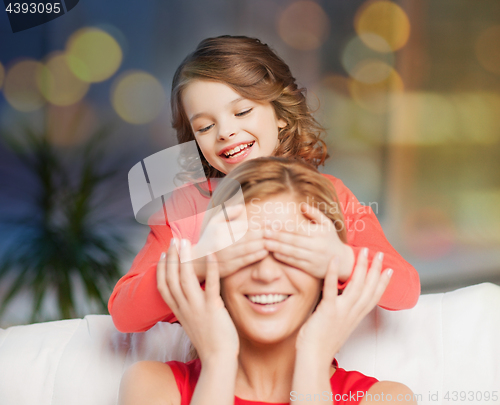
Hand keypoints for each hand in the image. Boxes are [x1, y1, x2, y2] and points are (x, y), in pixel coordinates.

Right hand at [156, 239, 238, 362]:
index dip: (162, 269)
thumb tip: (189, 295)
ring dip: (184, 259)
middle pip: (172, 278)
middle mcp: (184, 308)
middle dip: (171, 258)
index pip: (163, 287)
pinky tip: (212, 254)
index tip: (163, 255)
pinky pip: (210, 285)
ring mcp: (197, 308)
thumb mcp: (192, 322)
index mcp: (178, 311)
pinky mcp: (212, 309)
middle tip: (174, 241)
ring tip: (186, 242)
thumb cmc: (209, 340)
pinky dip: (211, 268)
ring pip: (185, 279)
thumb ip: (189, 307)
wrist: (218, 359)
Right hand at [192, 204, 268, 278]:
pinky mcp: (229, 267)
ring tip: (274, 240)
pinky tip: (265, 252)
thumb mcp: (213, 222)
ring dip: (263, 244)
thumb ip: (227, 212)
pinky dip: (257, 255)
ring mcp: (226, 255)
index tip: (271, 223)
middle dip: (264, 233)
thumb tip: (242, 206)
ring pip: (249, 248)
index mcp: (220, 229)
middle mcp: (223, 242)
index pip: (244, 226)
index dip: (259, 225)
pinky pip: (246, 260)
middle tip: (276, 231)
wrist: (195, 262)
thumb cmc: (208, 239)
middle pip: (249, 236)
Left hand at [263, 202, 353, 279]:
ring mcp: (314, 258)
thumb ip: (315, 214)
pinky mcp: (311, 269)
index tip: (271, 224)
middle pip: (293, 240)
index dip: (283, 227)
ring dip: (277, 247)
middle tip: (263, 232)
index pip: (298, 229)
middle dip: (277, 236)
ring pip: (292, 252)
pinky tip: (274, 254)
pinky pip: (295, 263)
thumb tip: (302, 205)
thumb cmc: (331, 240)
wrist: (343, 261)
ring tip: (265, 243)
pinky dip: (284, 258)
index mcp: (319, 233)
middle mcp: (317, 245)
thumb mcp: (327, 224)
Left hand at [295, 248, 391, 364]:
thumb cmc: (320, 343)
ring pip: (356, 286)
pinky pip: (331, 289)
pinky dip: (333, 274)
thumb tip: (341, 300)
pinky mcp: (327, 310)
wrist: (313, 358)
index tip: (389, 269)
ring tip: (363, 252)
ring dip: (361, 267)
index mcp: (355, 317)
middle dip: (375, 269)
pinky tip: (334, 260)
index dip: (382, 283)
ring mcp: (341, 311)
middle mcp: (352, 313)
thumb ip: (342, 312)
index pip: (373, 297)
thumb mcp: (337, 325)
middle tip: (379, 253)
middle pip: (368, 288)